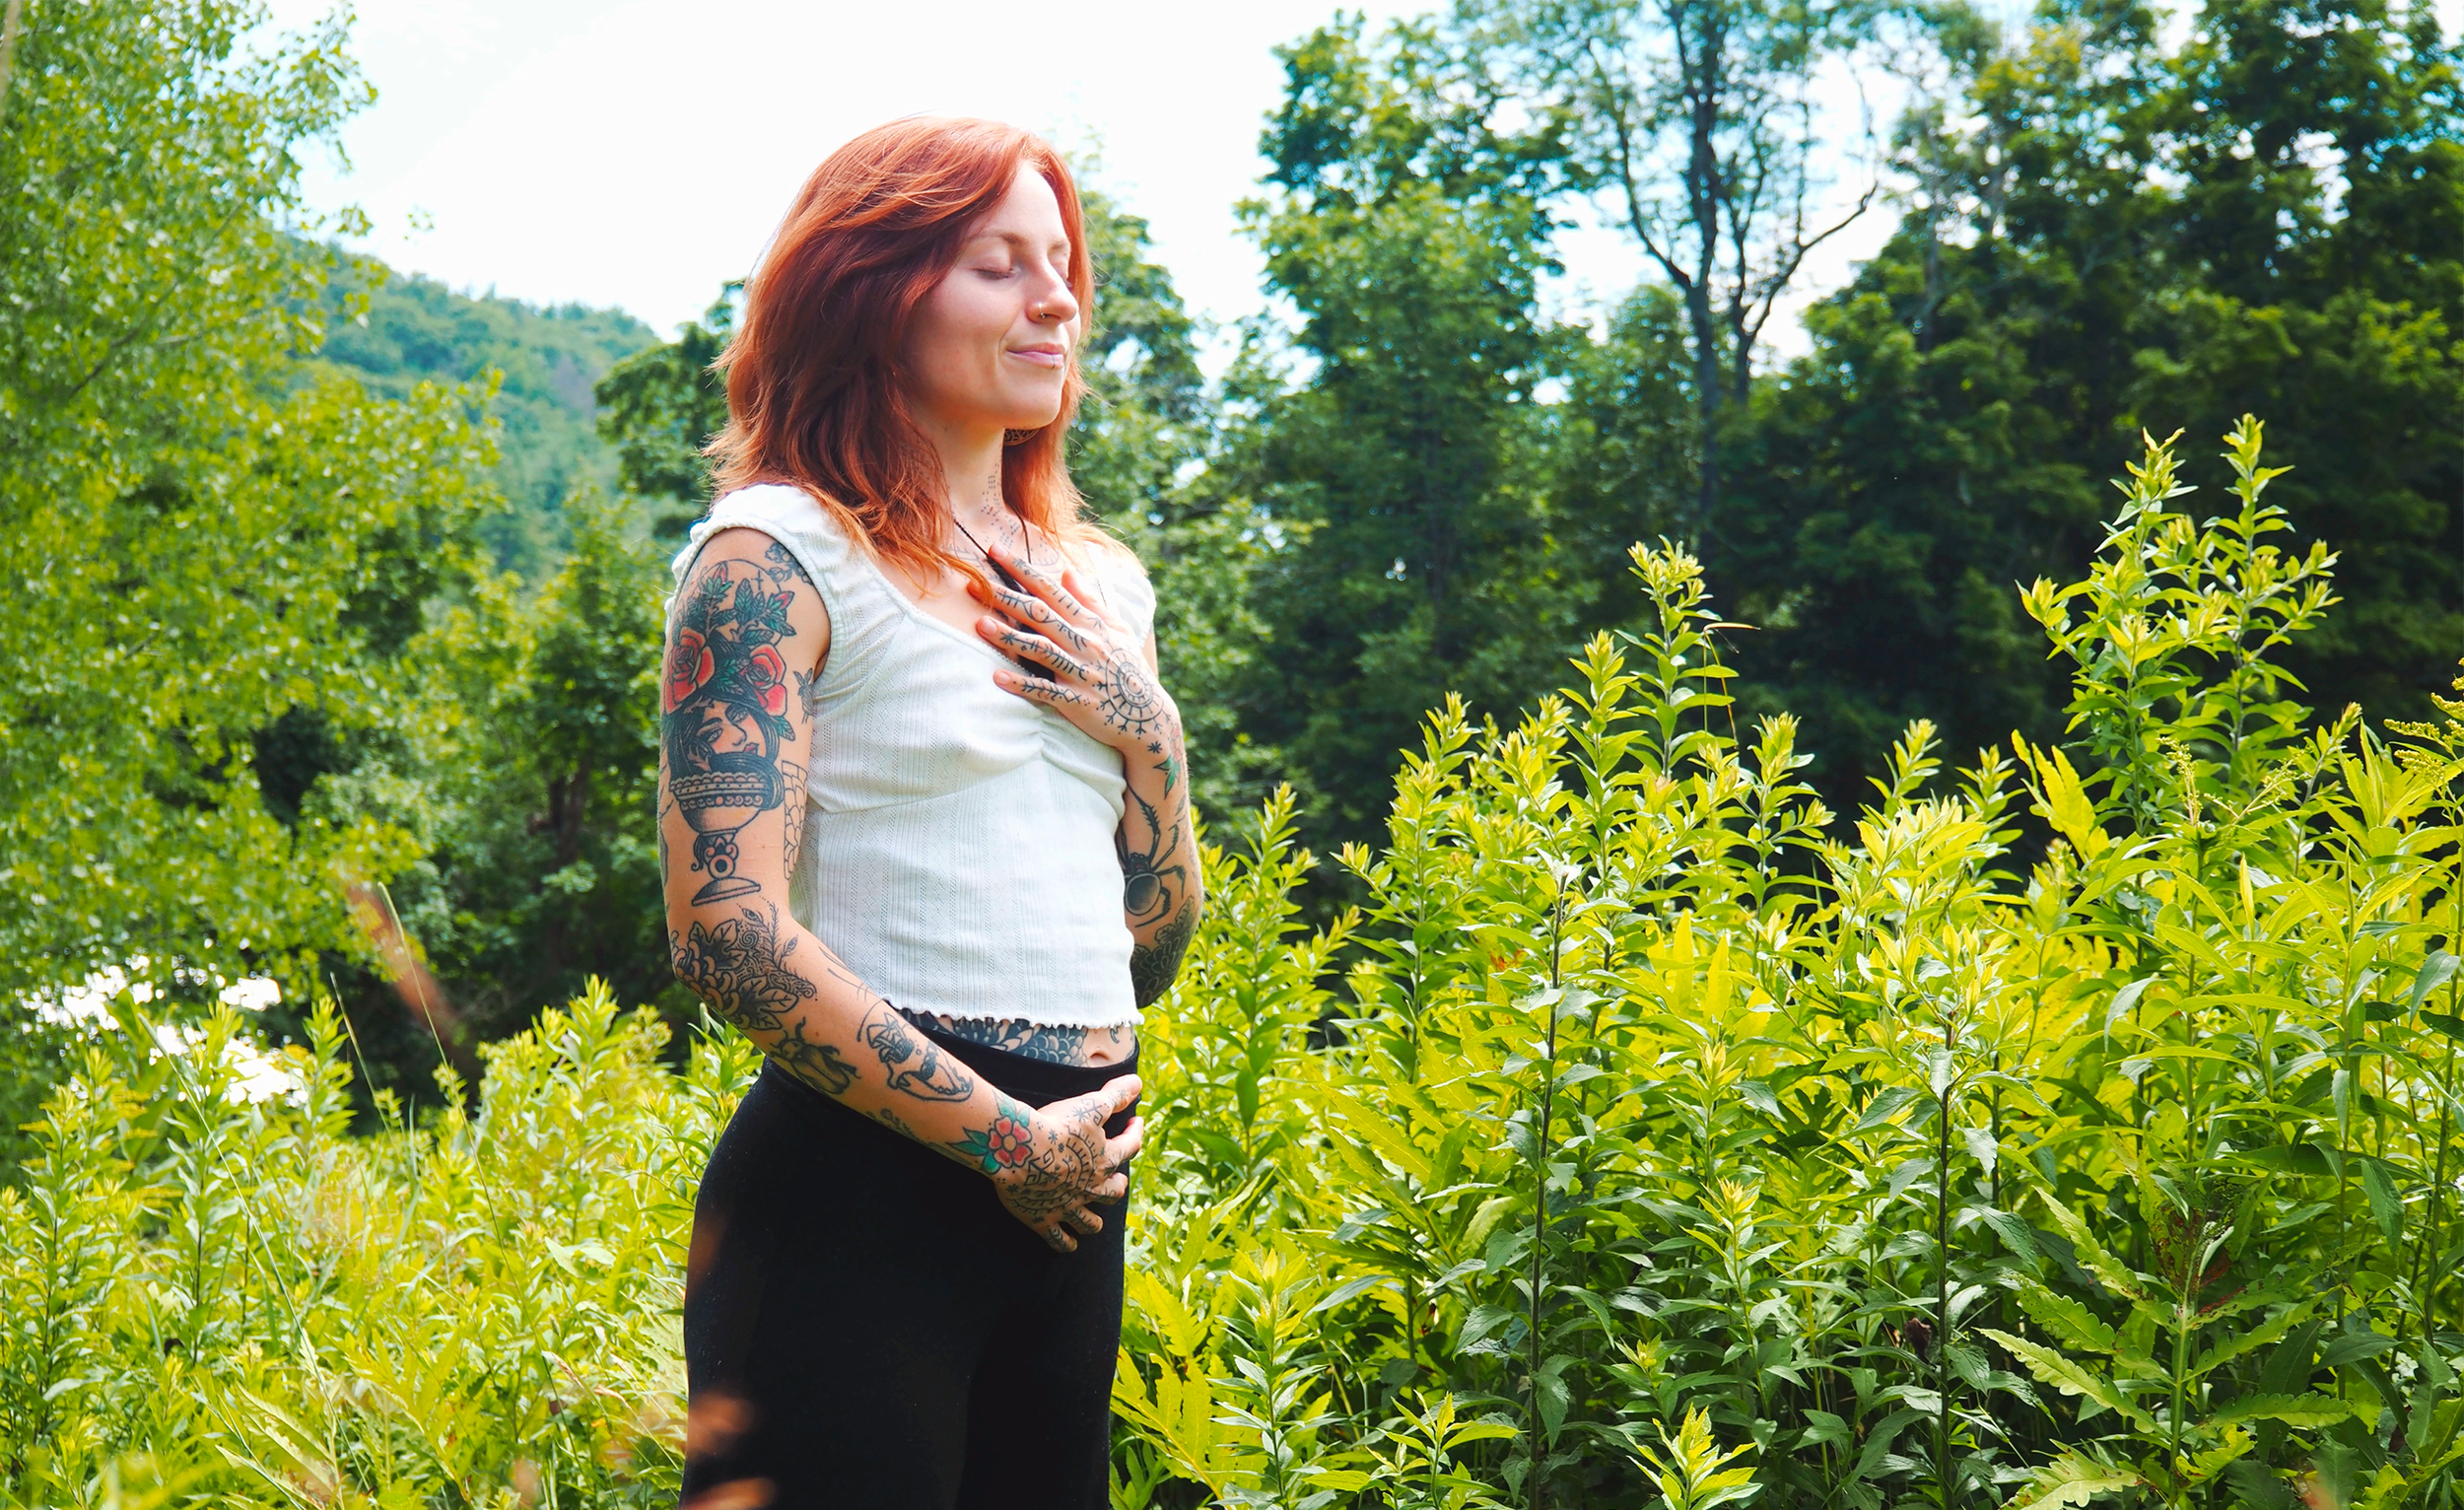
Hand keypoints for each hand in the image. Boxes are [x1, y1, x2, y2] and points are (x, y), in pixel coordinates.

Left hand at [972, 544, 1177, 755]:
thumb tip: (1067, 572)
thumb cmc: (1129, 669)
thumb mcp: (1116, 630)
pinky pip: (1046, 691)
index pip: (1051, 590)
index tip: (996, 551)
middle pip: (1040, 615)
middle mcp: (1084, 643)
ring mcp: (1081, 672)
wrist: (1149, 716)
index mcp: (1090, 623)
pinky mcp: (1077, 701)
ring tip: (980, 625)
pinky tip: (997, 677)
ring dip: (1009, 637)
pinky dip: (1022, 684)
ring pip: (1040, 649)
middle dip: (1007, 598)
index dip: (1023, 570)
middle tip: (974, 585)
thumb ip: (1090, 601)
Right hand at [986, 1073, 1143, 1253]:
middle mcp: (1091, 1188)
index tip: (1137, 1123)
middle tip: (1117, 1179)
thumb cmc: (1056, 1124)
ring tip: (1095, 1221)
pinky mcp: (1044, 1219)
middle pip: (1113, 1192)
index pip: (1130, 1146)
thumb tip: (1138, 1084)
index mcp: (1105, 1160)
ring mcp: (1068, 1207)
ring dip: (1094, 1221)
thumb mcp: (1090, 1105)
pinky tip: (1069, 1244)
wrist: (1019, 1148)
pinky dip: (1066, 1243)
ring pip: (1090, 1222)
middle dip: (1117, 1185)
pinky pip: (1059, 1239)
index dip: (1136, 1133)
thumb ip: (1116, 1095)